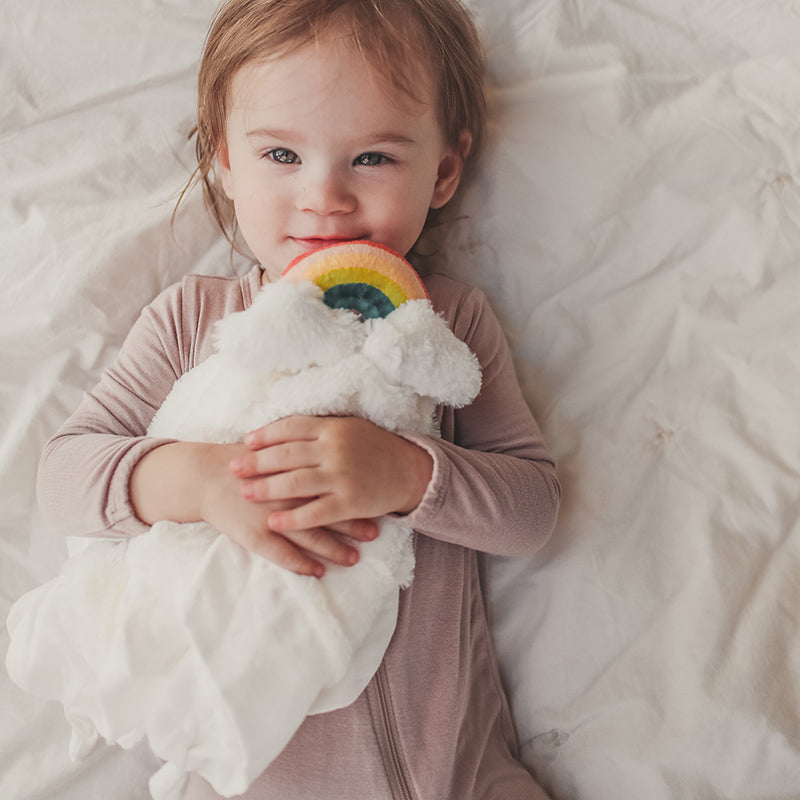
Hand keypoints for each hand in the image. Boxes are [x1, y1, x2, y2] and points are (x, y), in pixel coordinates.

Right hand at [131, 441, 377, 577]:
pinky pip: (280, 555)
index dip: (354, 495)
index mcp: (293, 470)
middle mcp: (285, 494)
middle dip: (352, 524)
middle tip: (374, 534)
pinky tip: (317, 572)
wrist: (206, 476)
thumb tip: (336, 455)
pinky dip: (300, 564)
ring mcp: (269, 516)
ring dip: (333, 549)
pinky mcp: (253, 536)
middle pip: (326, 510)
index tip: (376, 504)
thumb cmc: (246, 462)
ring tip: (354, 559)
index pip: (331, 485)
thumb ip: (304, 453)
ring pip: (308, 536)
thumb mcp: (275, 449)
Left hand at [230, 415, 433, 534]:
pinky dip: (292, 517)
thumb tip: (283, 430)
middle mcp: (335, 449)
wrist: (410, 471)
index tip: (246, 442)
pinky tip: (273, 522)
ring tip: (246, 493)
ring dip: (267, 488)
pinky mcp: (350, 502)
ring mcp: (343, 476)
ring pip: (296, 482)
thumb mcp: (349, 428)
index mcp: (333, 428)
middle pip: (287, 454)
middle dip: (257, 462)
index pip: (291, 427)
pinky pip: (315, 512)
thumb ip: (319, 429)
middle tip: (233, 469)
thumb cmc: (375, 447)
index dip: (266, 435)